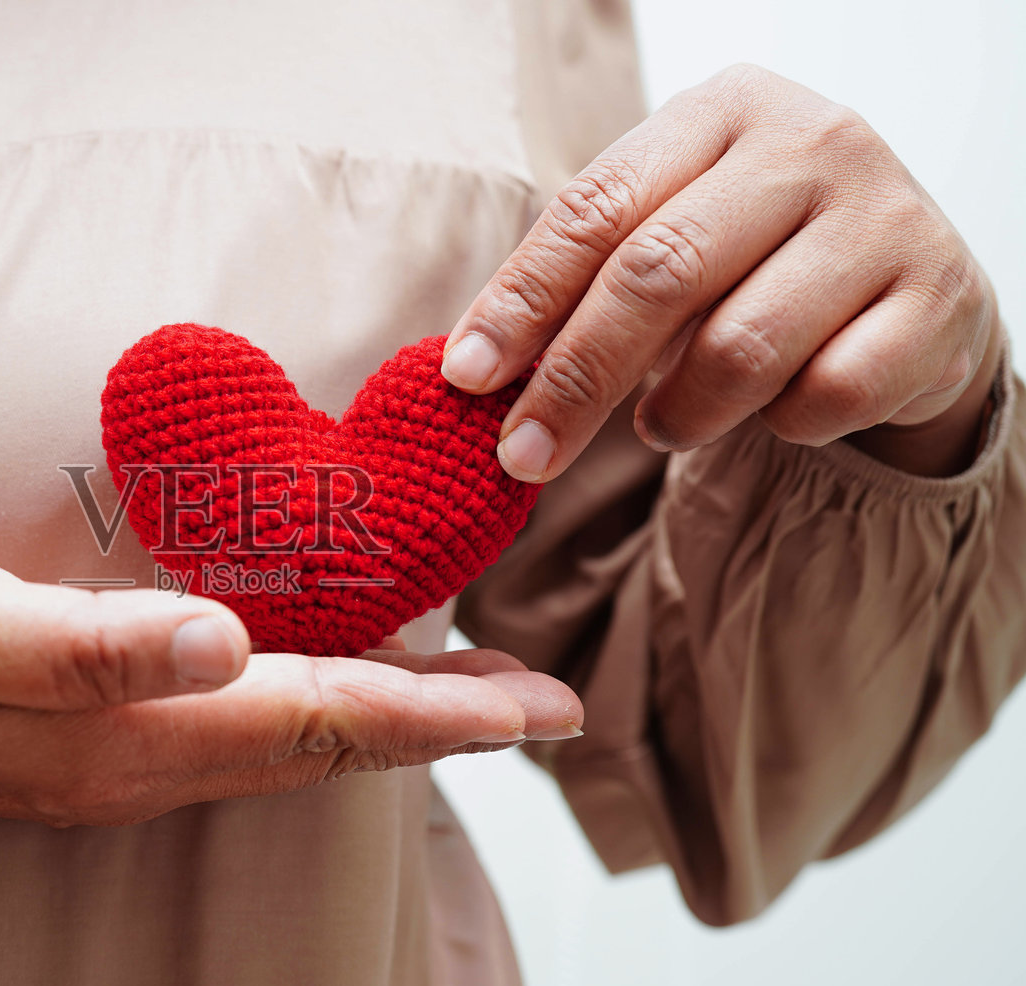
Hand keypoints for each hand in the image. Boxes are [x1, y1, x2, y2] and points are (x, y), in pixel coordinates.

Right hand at [0, 536, 581, 879]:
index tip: (540, 709)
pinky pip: (248, 728)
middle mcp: (149, 759)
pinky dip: (319, 703)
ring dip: (394, 718)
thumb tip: (221, 642)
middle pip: (331, 745)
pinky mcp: (105, 734)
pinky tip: (332, 674)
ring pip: (296, 742)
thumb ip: (86, 646)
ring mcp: (128, 756)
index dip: (438, 716)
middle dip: (447, 726)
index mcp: (132, 733)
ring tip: (476, 695)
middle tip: (545, 703)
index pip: (321, 724)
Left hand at [442, 64, 999, 480]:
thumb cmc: (755, 259)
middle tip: (525, 453)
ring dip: (681, 412)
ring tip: (664, 423)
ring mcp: (886, 217)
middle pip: (658, 274)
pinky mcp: (941, 300)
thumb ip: (584, 281)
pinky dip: (781, 426)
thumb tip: (477, 371)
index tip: (467, 377)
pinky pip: (825, 396)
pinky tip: (775, 410)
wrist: (914, 282)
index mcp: (723, 110)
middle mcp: (813, 142)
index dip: (522, 300)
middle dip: (575, 379)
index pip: (596, 208)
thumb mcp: (671, 233)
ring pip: (740, 349)